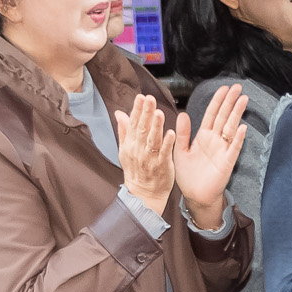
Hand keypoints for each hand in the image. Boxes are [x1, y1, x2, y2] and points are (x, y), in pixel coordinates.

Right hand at [113, 96, 175, 217]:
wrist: (143, 194)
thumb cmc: (136, 170)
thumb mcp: (125, 150)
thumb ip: (124, 130)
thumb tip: (119, 113)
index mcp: (131, 144)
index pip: (133, 123)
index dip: (137, 109)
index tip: (141, 97)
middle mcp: (139, 149)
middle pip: (142, 128)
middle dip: (146, 112)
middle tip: (149, 99)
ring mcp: (150, 158)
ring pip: (152, 139)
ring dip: (156, 126)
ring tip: (159, 112)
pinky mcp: (162, 166)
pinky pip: (165, 153)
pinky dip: (167, 143)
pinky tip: (171, 133)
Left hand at [172, 82, 249, 224]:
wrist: (195, 195)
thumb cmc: (188, 175)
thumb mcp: (180, 151)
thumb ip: (182, 133)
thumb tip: (183, 114)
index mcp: (203, 136)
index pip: (211, 114)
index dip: (218, 101)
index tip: (224, 88)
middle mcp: (214, 140)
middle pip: (223, 116)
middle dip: (230, 102)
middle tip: (238, 87)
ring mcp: (222, 150)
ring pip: (230, 128)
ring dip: (236, 114)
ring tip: (243, 100)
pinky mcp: (227, 162)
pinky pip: (233, 148)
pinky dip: (237, 138)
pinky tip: (241, 128)